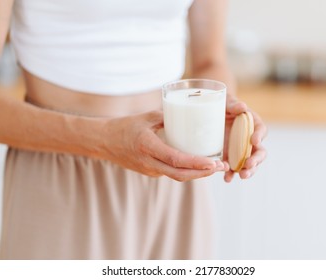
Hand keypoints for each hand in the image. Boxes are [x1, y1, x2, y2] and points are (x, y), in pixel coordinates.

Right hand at [101, 110, 225, 180]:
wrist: (104, 142)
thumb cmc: (124, 126)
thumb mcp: (147, 117)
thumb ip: (168, 116)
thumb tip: (191, 112)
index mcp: (147, 146)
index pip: (175, 159)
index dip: (196, 163)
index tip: (213, 162)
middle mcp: (149, 162)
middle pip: (180, 174)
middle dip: (202, 173)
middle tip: (221, 167)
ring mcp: (149, 170)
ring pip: (177, 176)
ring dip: (196, 174)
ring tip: (215, 167)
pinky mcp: (150, 172)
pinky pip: (171, 173)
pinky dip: (186, 171)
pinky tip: (199, 165)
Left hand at [223, 97, 266, 181]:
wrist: (209, 114)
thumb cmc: (221, 105)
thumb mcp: (226, 102)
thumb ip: (234, 105)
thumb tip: (242, 107)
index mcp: (252, 124)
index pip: (261, 130)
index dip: (259, 135)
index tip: (254, 140)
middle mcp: (249, 140)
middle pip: (259, 152)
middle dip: (256, 160)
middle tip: (249, 164)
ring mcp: (240, 151)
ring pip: (249, 164)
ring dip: (247, 171)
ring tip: (241, 175)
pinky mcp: (229, 158)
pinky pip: (232, 168)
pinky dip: (231, 175)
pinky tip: (227, 179)